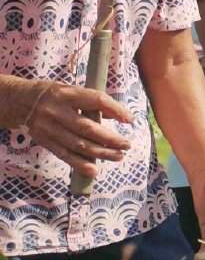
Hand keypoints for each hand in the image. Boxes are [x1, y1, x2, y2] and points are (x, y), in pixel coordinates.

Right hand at [0, 78, 132, 176]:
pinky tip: (94, 170)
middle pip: (87, 128)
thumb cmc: (54, 94)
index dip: (115, 110)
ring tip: (118, 156)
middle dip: (110, 139)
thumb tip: (119, 116)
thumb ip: (91, 101)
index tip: (130, 120)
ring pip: (78, 144)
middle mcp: (57, 111)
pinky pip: (64, 154)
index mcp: (67, 94)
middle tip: (127, 145)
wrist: (20, 101)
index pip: (96, 101)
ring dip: (101, 153)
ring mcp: (49, 128)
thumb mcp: (71, 90)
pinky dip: (80, 164)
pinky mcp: (44, 140)